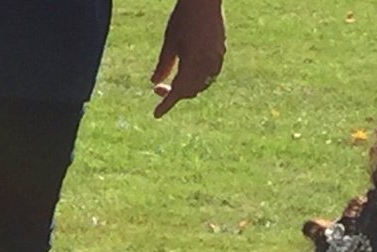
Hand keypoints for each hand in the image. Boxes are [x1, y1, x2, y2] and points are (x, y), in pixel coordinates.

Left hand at [150, 0, 225, 117]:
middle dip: (174, 94)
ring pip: (202, 85)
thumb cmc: (184, 18)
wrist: (205, 0)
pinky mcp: (221, 52)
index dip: (167, 104)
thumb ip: (163, 65)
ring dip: (187, 88)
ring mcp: (217, 58)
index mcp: (193, 62)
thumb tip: (155, 83)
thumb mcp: (169, 42)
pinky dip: (198, 80)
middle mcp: (208, 63)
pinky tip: (189, 75)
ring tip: (172, 83)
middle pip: (190, 90)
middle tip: (157, 89)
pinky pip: (210, 75)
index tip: (156, 114)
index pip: (179, 91)